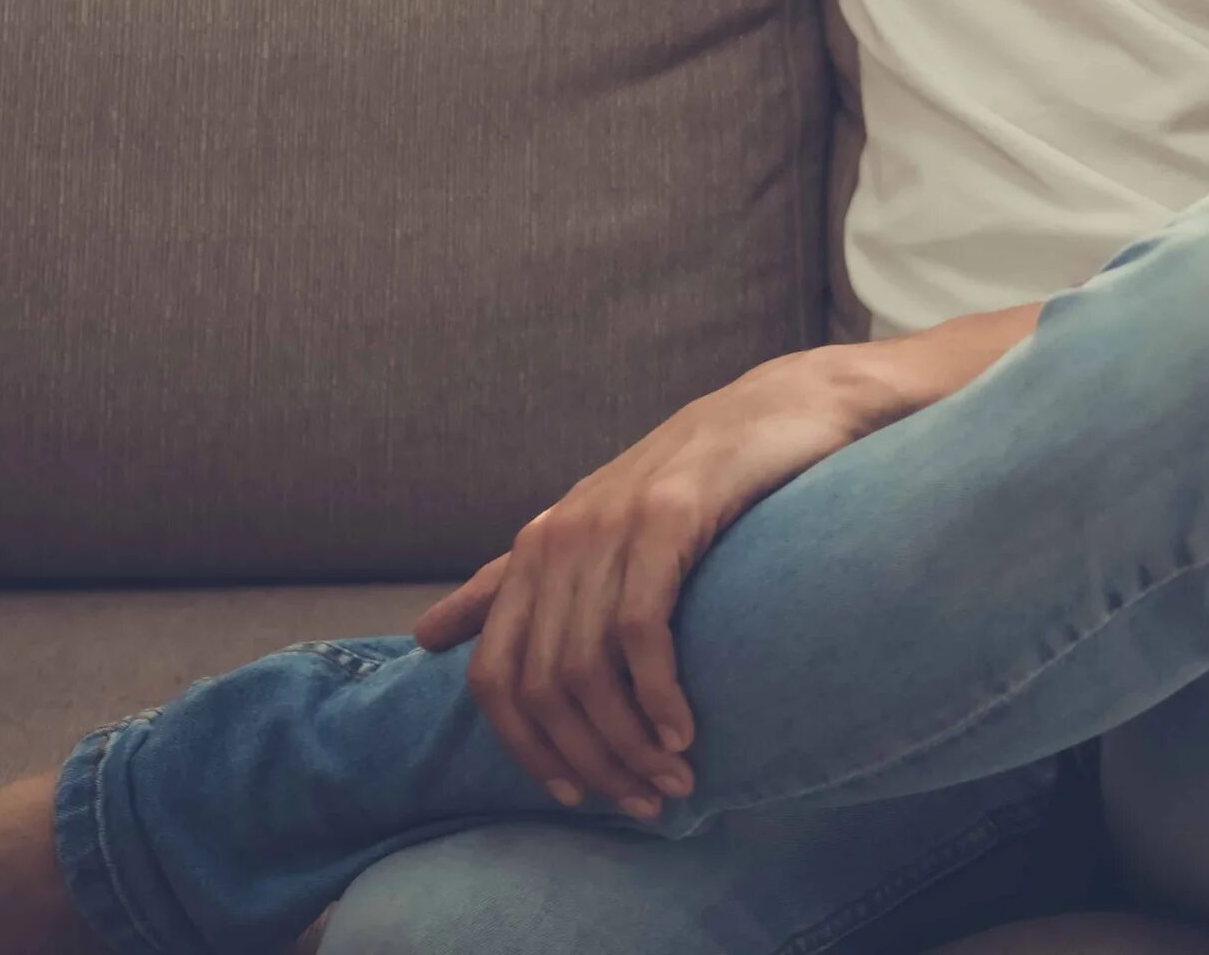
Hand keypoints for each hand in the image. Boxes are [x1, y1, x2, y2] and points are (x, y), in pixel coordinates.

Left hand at [412, 343, 887, 820]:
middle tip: (641, 800)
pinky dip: (658, 695)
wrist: (782, 407)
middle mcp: (560, 536)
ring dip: (628, 742)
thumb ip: (511, 583)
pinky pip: (641, 629)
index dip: (526, 748)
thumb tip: (426, 636)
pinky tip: (684, 731)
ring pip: (590, 667)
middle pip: (544, 685)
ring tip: (672, 779)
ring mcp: (613, 524)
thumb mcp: (591, 528)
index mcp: (535, 547)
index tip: (577, 794)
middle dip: (589, 758)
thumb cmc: (692, 479)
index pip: (494, 675)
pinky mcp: (670, 516)